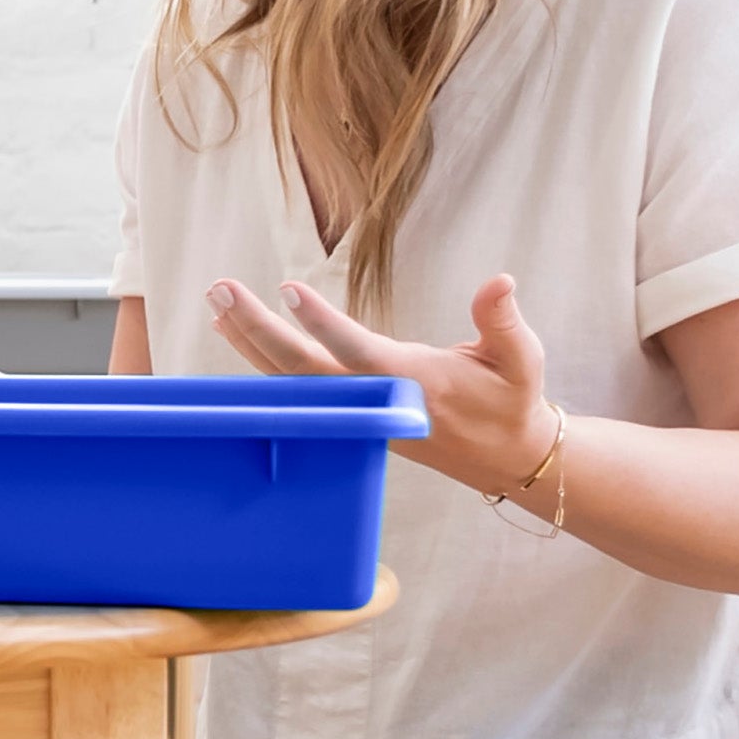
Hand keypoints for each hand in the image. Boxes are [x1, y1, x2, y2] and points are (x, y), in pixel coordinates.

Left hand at [206, 268, 555, 498]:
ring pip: (290, 377)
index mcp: (414, 382)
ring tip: (216, 303)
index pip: (359, 351)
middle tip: (220, 290)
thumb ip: (503, 321)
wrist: (502, 456)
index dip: (323, 324)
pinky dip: (259, 359)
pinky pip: (293, 385)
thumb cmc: (511, 400)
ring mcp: (356, 410)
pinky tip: (231, 333)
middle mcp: (374, 399)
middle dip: (259, 328)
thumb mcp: (522, 359)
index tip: (289, 290)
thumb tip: (501, 281)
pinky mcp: (348, 413)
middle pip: (304, 367)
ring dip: (250, 340)